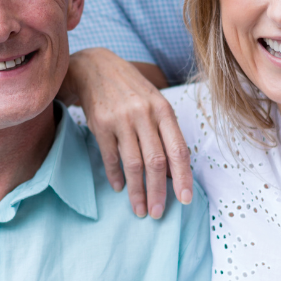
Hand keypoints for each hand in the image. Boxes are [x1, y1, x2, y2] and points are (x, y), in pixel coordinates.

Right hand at [62, 48, 192, 217]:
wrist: (94, 67)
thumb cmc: (130, 89)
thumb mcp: (154, 102)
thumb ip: (165, 133)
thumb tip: (175, 171)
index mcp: (163, 109)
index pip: (178, 149)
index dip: (183, 177)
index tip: (185, 199)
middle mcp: (144, 114)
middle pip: (156, 162)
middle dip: (158, 192)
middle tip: (158, 212)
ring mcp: (121, 119)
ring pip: (133, 164)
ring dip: (137, 191)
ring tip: (140, 208)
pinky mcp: (100, 124)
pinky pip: (110, 157)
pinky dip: (115, 176)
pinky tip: (120, 188)